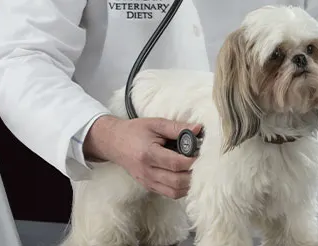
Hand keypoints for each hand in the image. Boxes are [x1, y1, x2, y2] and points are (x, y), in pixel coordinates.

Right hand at [84, 115, 202, 198]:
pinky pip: (169, 194)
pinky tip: (186, 177)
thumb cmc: (134, 131)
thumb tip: (198, 129)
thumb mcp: (155, 124)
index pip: (176, 163)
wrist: (113, 143)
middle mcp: (147, 172)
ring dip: (189, 184)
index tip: (203, 153)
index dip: (193, 161)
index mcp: (148, 154)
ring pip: (174, 192)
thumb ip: (177, 127)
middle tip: (203, 164)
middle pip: (177, 181)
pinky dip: (181, 188)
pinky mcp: (148, 187)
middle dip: (194, 174)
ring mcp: (147, 182)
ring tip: (196, 171)